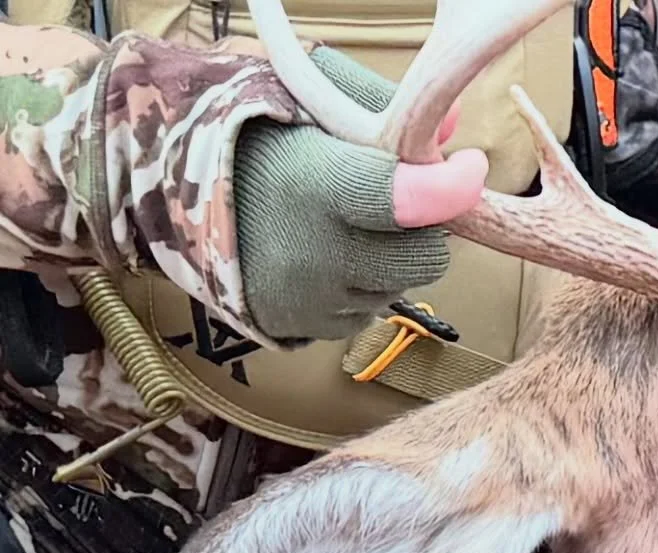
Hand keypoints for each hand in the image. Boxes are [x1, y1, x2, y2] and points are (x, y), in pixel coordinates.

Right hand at [234, 49, 488, 344]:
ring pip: (398, 288)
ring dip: (390, 258)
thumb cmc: (252, 138)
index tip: (467, 167)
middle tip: (396, 199)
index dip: (451, 187)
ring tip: (346, 224)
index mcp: (319, 188)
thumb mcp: (308, 101)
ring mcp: (313, 302)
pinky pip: (365, 313)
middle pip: (425, 258)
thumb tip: (451, 131)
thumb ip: (381, 109)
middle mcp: (319, 256)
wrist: (174, 190)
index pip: (411, 201)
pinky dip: (360, 286)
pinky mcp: (305, 330)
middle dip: (422, 228)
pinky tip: (326, 254)